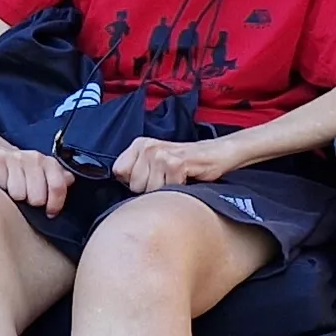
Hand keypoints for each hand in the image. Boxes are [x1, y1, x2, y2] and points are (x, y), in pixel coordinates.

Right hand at [0, 145, 74, 211]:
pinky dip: (1, 188)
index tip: (50, 213)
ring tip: (15, 192)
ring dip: (15, 197)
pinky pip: (1, 186)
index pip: (58, 186)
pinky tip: (3, 184)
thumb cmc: (27, 171)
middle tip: (28, 199)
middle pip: (37, 197)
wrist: (0, 154)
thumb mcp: (46, 175)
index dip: (54, 205)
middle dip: (32, 202)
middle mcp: (35, 158)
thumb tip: (69, 181)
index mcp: (50, 163)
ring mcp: (16, 157)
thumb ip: (60, 181)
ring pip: (18, 194)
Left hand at [111, 135, 239, 192]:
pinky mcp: (176, 164)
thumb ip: (136, 170)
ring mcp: (161, 155)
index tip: (151, 176)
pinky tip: (186, 179)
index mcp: (139, 144)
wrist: (217, 154)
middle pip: (134, 186)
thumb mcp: (156, 161)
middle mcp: (147, 147)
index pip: (118, 172)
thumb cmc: (186, 162)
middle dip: (151, 188)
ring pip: (150, 191)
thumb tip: (119, 186)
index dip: (134, 181)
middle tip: (167, 177)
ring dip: (166, 190)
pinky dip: (179, 189)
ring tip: (176, 178)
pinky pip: (168, 190)